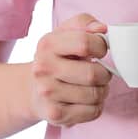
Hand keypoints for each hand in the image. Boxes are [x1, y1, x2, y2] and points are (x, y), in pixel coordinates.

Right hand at [27, 12, 114, 127]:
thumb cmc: (57, 58)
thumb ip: (84, 23)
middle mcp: (43, 68)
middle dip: (105, 73)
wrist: (32, 90)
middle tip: (100, 73)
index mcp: (47, 44)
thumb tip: (102, 29)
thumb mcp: (65, 34)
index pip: (85, 43)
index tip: (100, 51)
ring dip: (102, 91)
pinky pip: (93, 111)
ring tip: (93, 87)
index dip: (101, 47)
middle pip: (92, 73)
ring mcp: (47, 93)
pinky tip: (86, 101)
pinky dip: (96, 106)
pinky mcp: (55, 114)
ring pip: (96, 94)